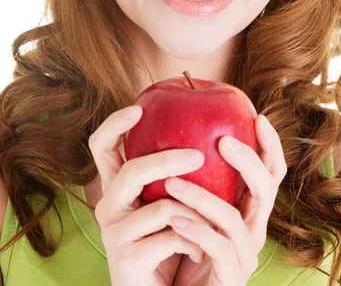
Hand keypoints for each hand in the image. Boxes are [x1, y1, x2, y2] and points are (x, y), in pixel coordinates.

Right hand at [88, 105, 213, 285]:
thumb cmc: (166, 246)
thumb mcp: (169, 206)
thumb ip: (174, 178)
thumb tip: (203, 140)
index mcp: (117, 188)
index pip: (102, 147)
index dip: (114, 124)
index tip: (138, 108)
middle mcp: (109, 206)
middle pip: (132, 170)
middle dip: (168, 159)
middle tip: (198, 156)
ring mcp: (114, 232)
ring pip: (161, 205)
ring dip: (196, 210)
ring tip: (213, 222)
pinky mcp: (125, 258)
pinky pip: (172, 235)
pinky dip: (194, 240)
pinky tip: (198, 251)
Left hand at [164, 114, 287, 285]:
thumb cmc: (186, 245)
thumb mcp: (193, 206)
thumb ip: (196, 177)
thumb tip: (179, 133)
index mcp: (250, 208)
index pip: (271, 172)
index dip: (270, 145)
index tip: (258, 117)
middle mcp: (254, 228)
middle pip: (266, 189)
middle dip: (248, 161)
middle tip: (223, 141)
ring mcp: (245, 254)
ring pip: (233, 219)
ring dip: (202, 197)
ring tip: (172, 183)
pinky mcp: (230, 276)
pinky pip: (217, 249)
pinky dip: (195, 232)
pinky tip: (173, 220)